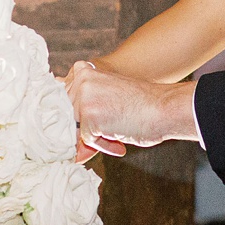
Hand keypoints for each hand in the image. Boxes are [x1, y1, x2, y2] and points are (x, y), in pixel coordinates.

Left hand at [66, 63, 198, 156]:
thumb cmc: (141, 106)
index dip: (73, 116)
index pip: (59, 100)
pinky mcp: (89, 115)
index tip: (92, 120)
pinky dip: (104, 145)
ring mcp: (83, 96)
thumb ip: (84, 117)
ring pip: (75, 130)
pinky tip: (120, 137)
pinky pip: (88, 141)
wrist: (165, 108)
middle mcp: (79, 80)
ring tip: (117, 128)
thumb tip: (72, 154)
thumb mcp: (106, 100)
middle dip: (84, 128)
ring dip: (94, 136)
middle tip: (111, 125)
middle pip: (64, 118)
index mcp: (82, 70)